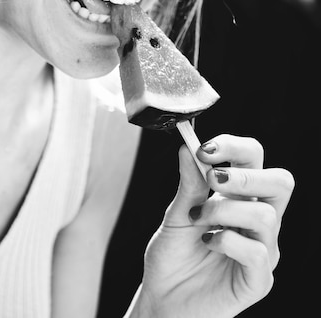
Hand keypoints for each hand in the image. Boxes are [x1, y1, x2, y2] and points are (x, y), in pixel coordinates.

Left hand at [129, 135, 294, 317]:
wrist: (163, 297)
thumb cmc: (173, 255)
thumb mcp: (176, 213)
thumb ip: (188, 183)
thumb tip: (187, 146)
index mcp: (239, 199)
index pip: (256, 160)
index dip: (236, 147)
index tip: (203, 148)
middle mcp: (257, 222)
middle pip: (281, 182)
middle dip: (245, 174)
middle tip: (212, 179)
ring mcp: (262, 250)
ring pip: (267, 216)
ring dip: (224, 210)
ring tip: (198, 220)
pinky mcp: (258, 280)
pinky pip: (258, 252)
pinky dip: (226, 241)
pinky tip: (207, 243)